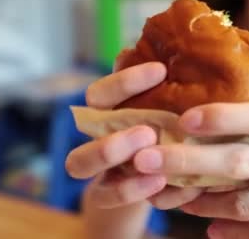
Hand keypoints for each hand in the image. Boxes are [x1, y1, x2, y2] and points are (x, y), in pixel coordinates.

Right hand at [65, 62, 201, 208]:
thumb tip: (168, 53)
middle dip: (113, 117)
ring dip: (107, 155)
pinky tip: (162, 182)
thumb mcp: (170, 109)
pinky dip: (131, 190)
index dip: (125, 81)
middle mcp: (98, 133)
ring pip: (78, 162)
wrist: (162, 181)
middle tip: (147, 131)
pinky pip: (106, 196)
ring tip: (149, 160)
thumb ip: (164, 88)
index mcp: (110, 109)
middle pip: (82, 123)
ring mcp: (98, 164)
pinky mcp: (106, 193)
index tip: (160, 70)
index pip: (102, 90)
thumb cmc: (169, 134)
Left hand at [132, 101, 248, 237]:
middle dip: (189, 162)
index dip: (223, 116)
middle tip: (145, 160)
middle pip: (243, 163)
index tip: (184, 118)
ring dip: (202, 200)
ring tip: (175, 193)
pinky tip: (209, 224)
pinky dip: (228, 230)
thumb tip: (204, 118)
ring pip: (244, 205)